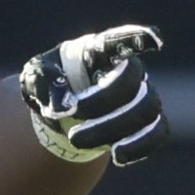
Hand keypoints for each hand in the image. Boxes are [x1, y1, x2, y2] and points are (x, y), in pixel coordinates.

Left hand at [19, 24, 167, 164]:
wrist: (64, 111)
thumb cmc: (53, 84)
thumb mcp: (36, 77)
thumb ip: (44, 82)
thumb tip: (61, 106)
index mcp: (100, 51)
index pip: (121, 40)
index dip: (138, 38)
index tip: (153, 41)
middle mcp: (129, 69)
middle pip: (133, 83)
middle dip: (102, 106)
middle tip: (71, 127)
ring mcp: (143, 94)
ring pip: (146, 109)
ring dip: (114, 130)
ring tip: (80, 144)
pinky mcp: (148, 121)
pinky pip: (158, 132)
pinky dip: (141, 146)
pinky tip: (118, 155)